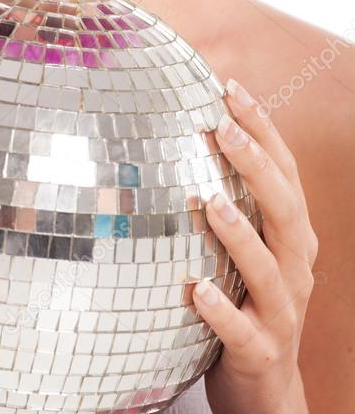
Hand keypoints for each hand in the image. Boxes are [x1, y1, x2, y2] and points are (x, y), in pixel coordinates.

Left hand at [192, 78, 317, 413]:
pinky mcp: (261, 351)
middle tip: (224, 127)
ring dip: (240, 234)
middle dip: (257, 166)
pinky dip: (223, 310)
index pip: (285, 172)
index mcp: (292, 237)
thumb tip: (176, 137)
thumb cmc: (246, 301)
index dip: (263, 128)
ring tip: (209, 201)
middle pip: (285, 211)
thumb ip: (227, 202)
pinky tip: (199, 292)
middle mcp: (294, 268)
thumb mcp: (246, 249)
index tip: (230, 88)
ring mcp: (281, 311)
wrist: (266, 390)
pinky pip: (242, 331)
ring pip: (269, 269)